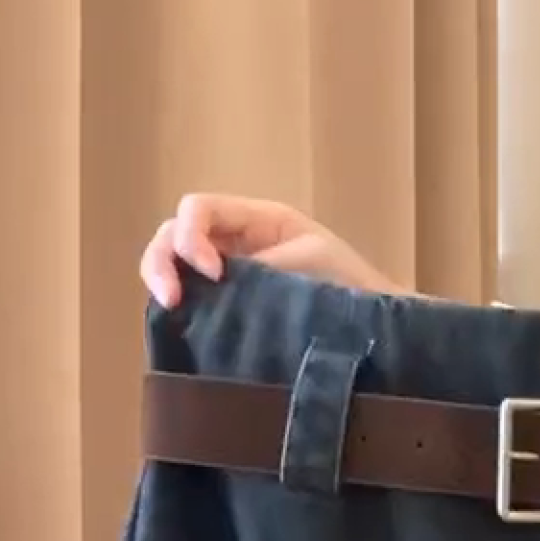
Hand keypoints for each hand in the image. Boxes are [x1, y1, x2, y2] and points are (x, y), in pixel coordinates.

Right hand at [139, 194, 402, 307]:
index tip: (212, 273)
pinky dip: (180, 313)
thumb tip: (213, 282)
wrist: (376, 329)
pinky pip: (193, 306)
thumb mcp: (305, 261)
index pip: (199, 211)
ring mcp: (230, 279)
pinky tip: (183, 327)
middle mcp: (235, 244)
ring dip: (164, 283)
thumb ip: (257, 265)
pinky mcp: (230, 314)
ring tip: (172, 311)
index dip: (191, 236)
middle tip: (171, 300)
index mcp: (256, 220)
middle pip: (173, 235)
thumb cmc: (351, 285)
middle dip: (162, 261)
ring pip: (174, 268)